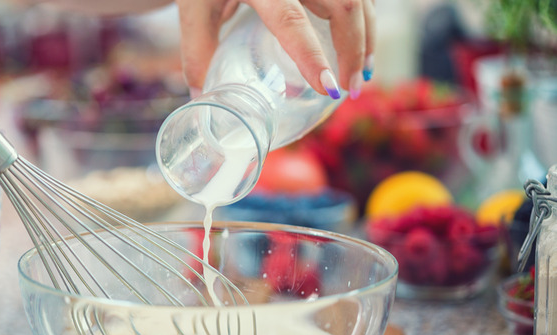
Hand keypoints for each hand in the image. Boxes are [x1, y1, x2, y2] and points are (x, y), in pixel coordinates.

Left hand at [175, 0, 374, 99]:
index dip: (312, 57)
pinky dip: (363, 20)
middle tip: (349, 92)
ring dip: (366, 37)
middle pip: (343, 6)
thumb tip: (203, 98)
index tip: (330, 89)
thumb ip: (198, 51)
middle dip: (354, 51)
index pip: (291, 21)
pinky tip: (361, 44)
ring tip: (360, 75)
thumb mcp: (195, 9)